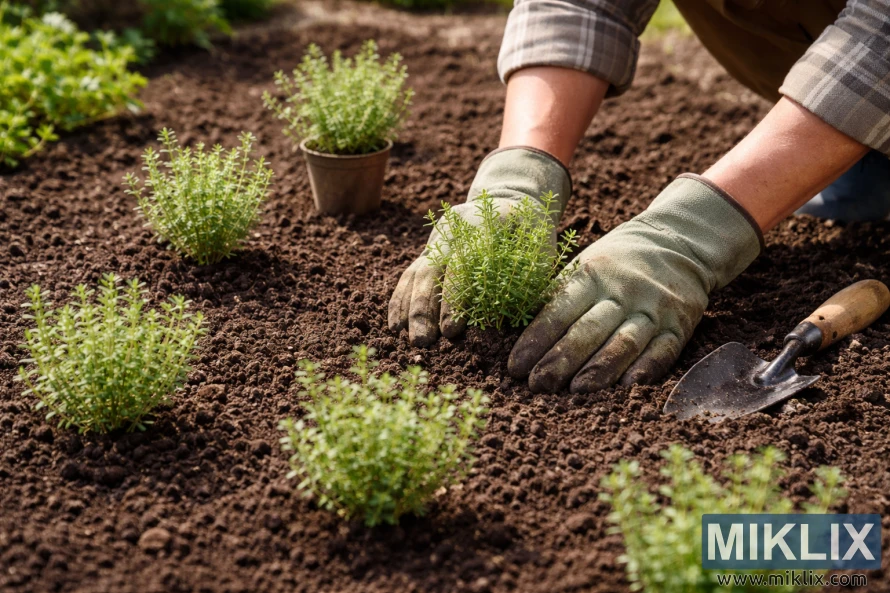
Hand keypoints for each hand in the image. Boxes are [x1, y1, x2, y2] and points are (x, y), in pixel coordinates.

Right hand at [388, 147, 570, 346]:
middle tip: (424, 342)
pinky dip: (401, 300)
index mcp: (481, 224)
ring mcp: (437, 238)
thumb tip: (518, 311)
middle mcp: (452, 229)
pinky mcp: (429, 250)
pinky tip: (396, 325)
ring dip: (410, 309)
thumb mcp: (542, 241)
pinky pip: (410, 275)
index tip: (452, 329)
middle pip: (431, 270)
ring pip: (417, 273)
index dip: (455, 297)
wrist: (508, 199)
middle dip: (425, 308)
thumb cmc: (530, 227)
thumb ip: (533, 271)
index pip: (462, 263)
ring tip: (408, 340)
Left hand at [508, 175, 763, 392]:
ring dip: (598, 370)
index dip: (536, 339)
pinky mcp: (679, 324)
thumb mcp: (585, 264)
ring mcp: (654, 307)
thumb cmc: (616, 261)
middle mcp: (623, 290)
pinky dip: (645, 369)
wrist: (679, 241)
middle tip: (538, 386)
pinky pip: (663, 350)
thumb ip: (558, 295)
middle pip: (588, 329)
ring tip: (576, 392)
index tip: (516, 367)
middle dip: (561, 360)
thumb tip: (516, 331)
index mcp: (591, 272)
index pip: (559, 309)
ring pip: (624, 342)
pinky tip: (626, 387)